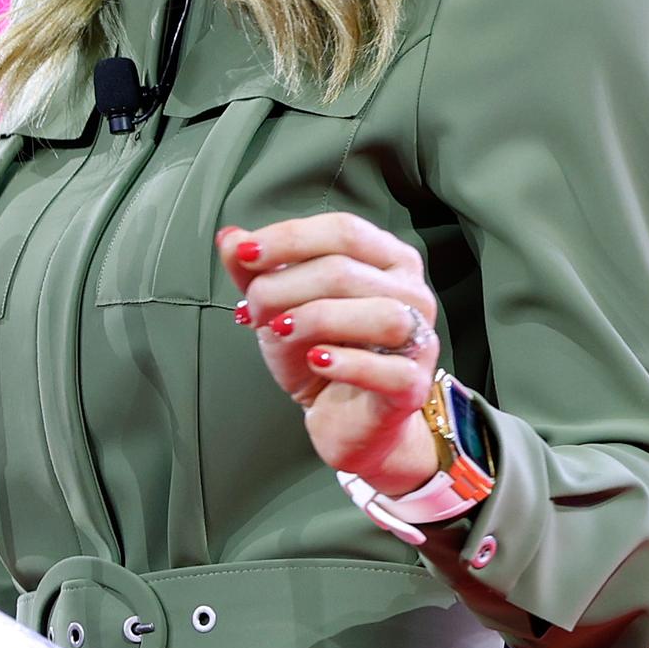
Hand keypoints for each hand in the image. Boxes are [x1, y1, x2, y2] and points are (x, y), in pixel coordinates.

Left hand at [220, 214, 444, 494]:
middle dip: (285, 287)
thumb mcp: (278, 307)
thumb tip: (229, 236)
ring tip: (279, 331)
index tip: (244, 254)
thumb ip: (255, 271)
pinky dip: (346, 362)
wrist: (342, 417)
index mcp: (387, 259)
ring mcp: (419, 340)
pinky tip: (316, 360)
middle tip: (255, 311)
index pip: (342, 230)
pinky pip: (389, 370)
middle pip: (347, 271)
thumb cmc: (319, 351)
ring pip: (379, 313)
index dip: (289, 239)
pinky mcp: (413, 386)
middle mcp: (412, 293)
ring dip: (315, 319)